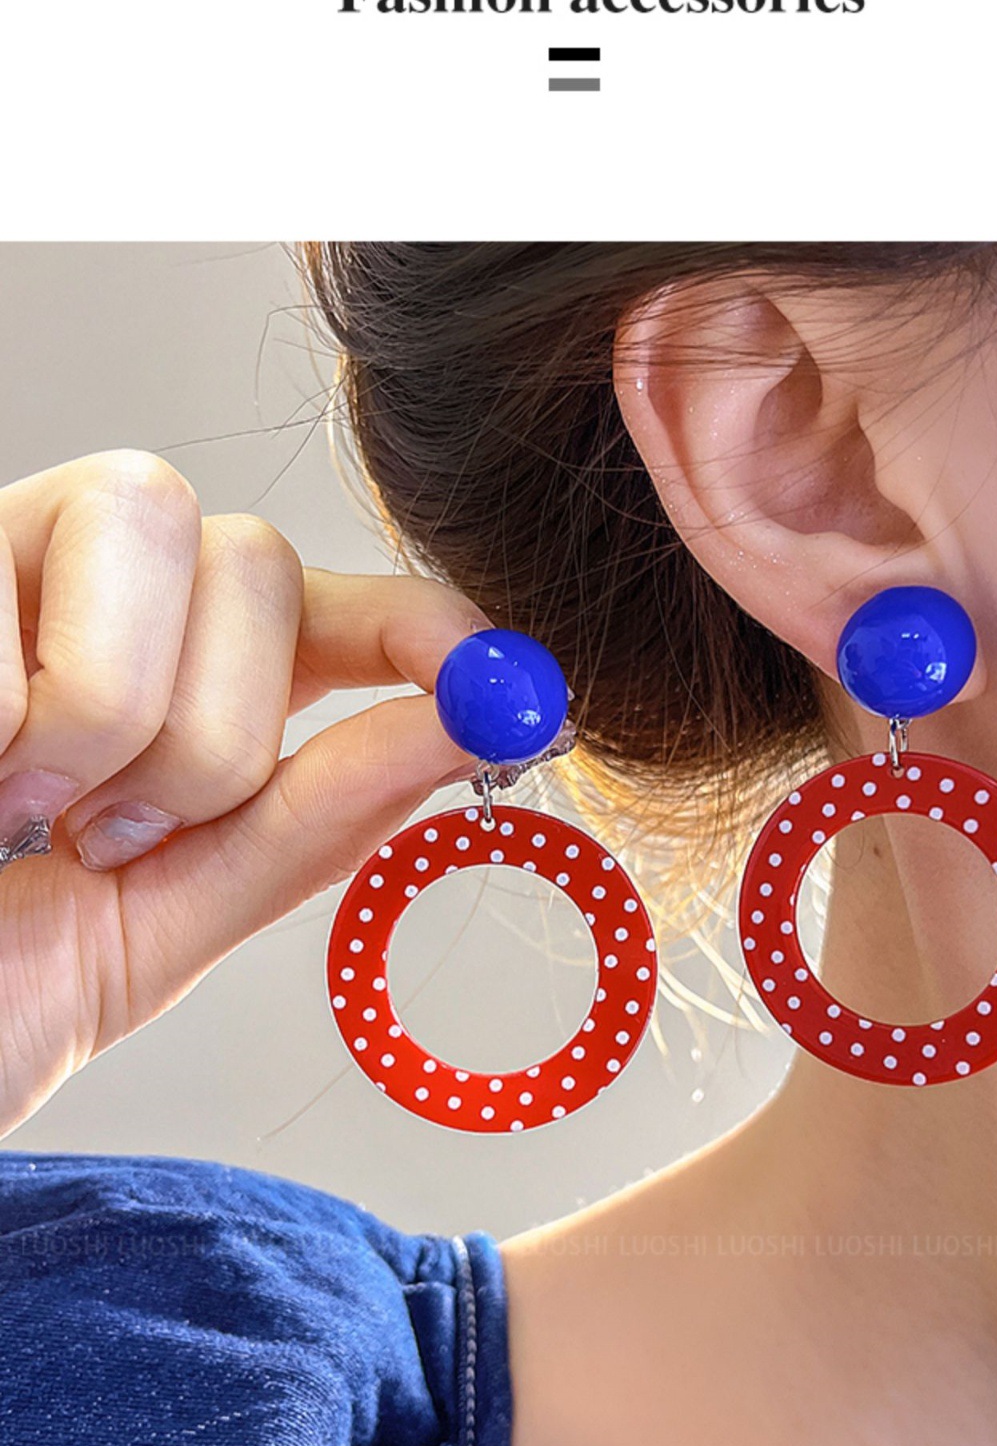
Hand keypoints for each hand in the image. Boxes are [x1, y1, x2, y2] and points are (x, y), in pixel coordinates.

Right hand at [0, 449, 483, 1137]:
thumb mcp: (154, 924)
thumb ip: (307, 824)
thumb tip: (471, 728)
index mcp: (183, 688)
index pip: (334, 606)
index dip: (424, 624)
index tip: (498, 678)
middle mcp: (96, 598)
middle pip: (258, 556)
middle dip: (212, 731)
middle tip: (97, 835)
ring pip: (151, 521)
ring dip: (101, 702)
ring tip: (4, 804)